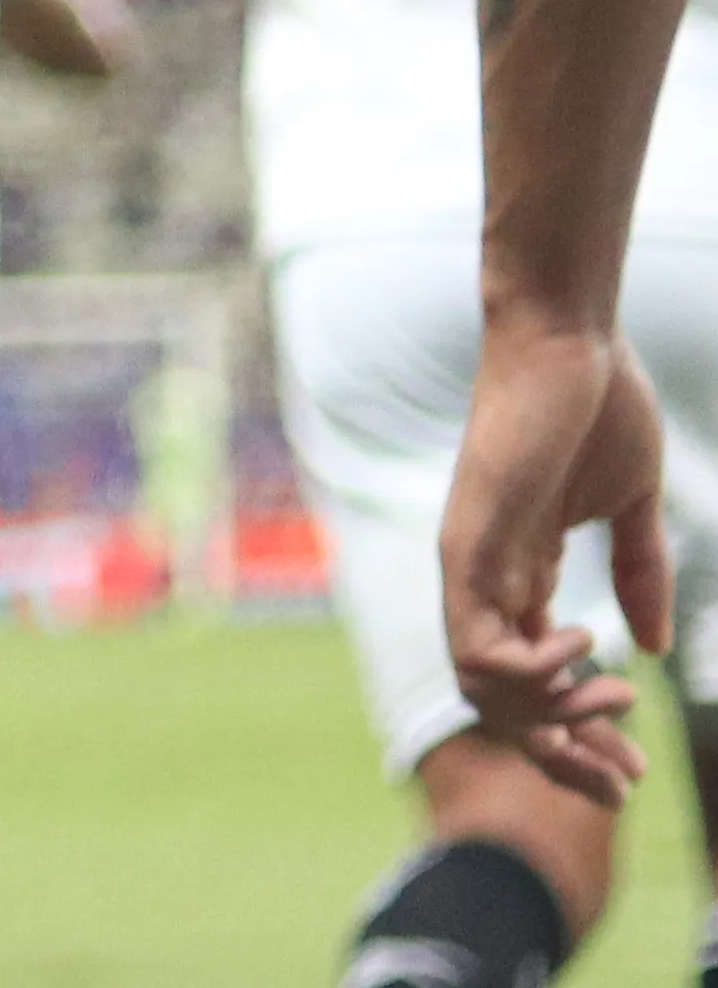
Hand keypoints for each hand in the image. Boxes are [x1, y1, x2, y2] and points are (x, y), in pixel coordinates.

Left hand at [450, 309, 672, 803]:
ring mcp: (472, 560)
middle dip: (559, 756)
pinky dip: (528, 667)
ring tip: (612, 705)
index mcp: (521, 573)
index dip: (576, 736)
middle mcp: (486, 576)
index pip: (530, 681)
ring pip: (480, 683)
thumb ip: (636, 573)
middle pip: (499, 701)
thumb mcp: (627, 506)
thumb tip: (652, 647)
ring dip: (551, 718)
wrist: (569, 338)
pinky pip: (476, 636)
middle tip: (621, 784)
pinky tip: (583, 651)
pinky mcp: (470, 539)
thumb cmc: (597, 406)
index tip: (631, 768)